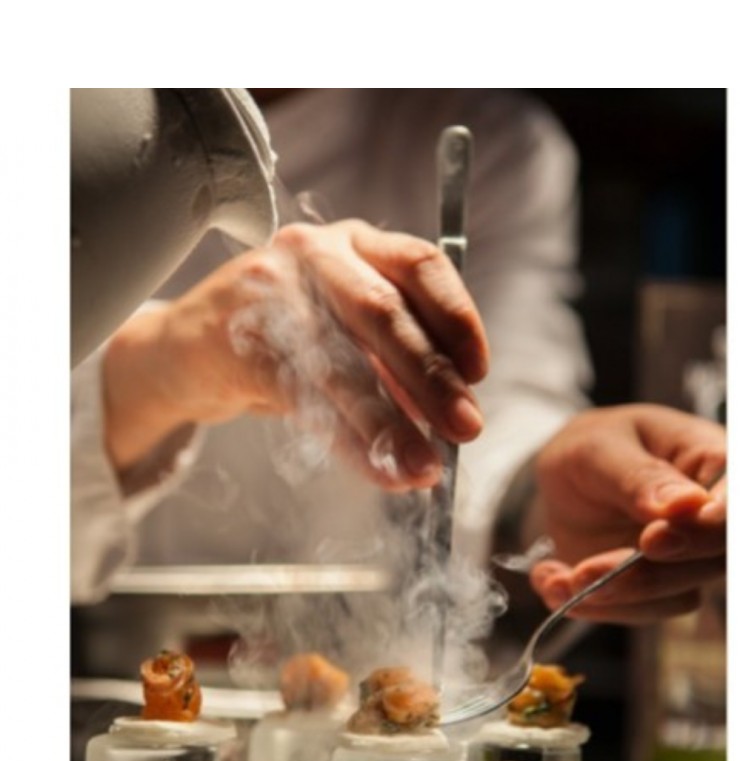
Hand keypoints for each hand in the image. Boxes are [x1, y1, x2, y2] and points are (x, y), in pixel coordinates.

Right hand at [103, 219, 488, 488]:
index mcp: (354, 242)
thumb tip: (453, 410)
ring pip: (342, 364)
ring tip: (422, 467)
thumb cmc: (285, 336)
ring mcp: (270, 293)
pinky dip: (348, 443)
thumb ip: (396, 359)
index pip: (421, 264)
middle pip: (383, 314)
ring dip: (389, 424)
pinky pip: (305, 399)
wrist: (191, 348)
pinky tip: (377, 470)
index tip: (479, 372)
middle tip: (466, 428)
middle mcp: (314, 254)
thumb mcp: (347, 329)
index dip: (457, 319)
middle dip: (430, 377)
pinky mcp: (238, 341)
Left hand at [528, 405, 725, 622]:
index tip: (655, 539)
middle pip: (711, 560)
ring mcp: (690, 558)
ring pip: (677, 595)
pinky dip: (593, 607)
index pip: (737, 503)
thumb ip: (639, 475)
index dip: (707, 530)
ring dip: (614, 597)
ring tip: (558, 579)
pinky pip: (641, 611)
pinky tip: (552, 582)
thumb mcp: (599, 449)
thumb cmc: (592, 448)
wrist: (566, 481)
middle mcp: (714, 517)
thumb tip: (687, 505)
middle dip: (646, 575)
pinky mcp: (660, 588)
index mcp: (714, 462)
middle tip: (586, 571)